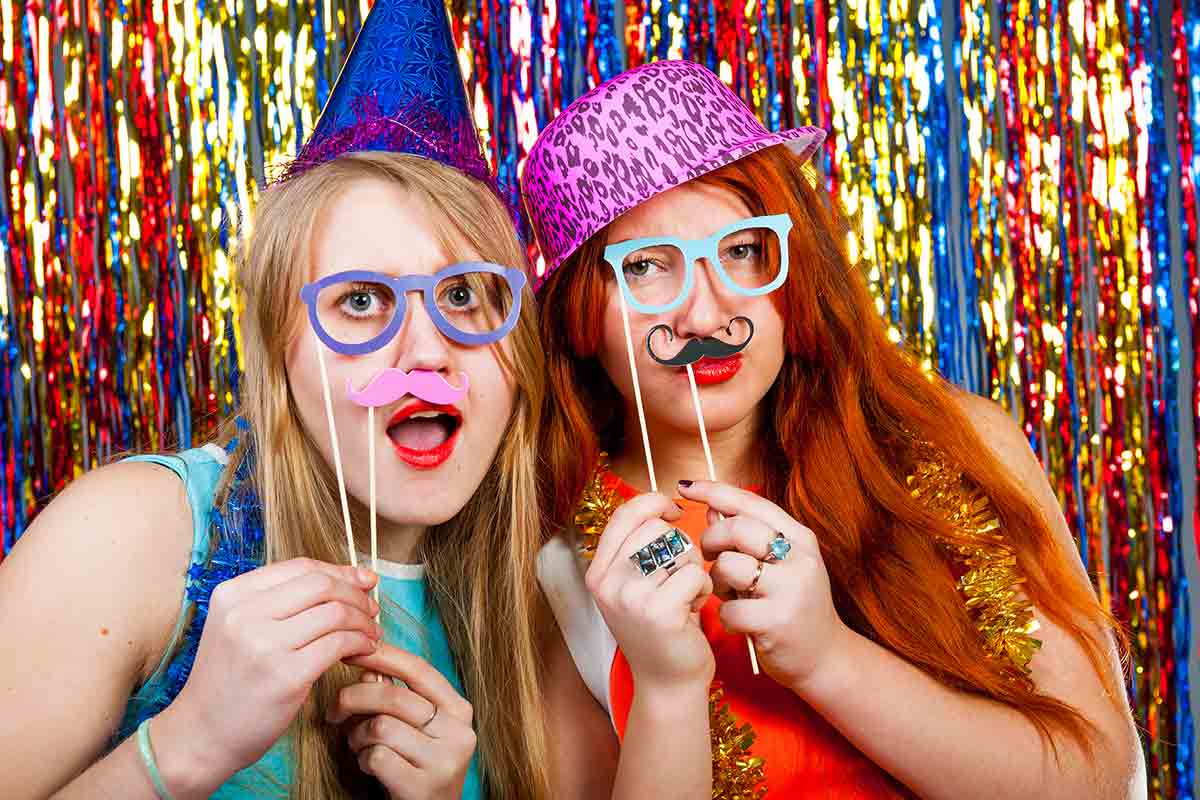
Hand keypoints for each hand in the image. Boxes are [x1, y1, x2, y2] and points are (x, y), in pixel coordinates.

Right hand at [161, 558, 380, 776]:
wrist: (200, 735)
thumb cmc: (230, 680)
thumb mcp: (240, 627)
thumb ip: (283, 601)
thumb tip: (350, 577)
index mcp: (233, 594)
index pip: (301, 567)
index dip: (340, 571)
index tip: (363, 581)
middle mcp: (245, 614)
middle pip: (321, 585)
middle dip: (356, 594)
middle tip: (371, 610)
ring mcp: (264, 644)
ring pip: (335, 613)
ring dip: (363, 621)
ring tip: (370, 633)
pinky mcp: (286, 675)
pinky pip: (338, 644)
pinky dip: (360, 643)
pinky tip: (364, 651)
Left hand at [333, 644, 476, 799]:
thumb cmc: (416, 766)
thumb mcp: (414, 728)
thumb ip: (396, 696)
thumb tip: (367, 666)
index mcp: (459, 709)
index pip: (419, 669)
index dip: (383, 655)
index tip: (352, 650)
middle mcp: (459, 732)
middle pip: (393, 696)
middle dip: (353, 698)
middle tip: (334, 710)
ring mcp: (444, 760)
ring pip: (381, 726)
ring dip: (357, 736)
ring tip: (359, 745)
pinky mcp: (423, 786)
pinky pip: (376, 757)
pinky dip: (362, 759)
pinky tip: (367, 766)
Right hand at [585, 493, 714, 690]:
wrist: (667, 683)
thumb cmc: (659, 628)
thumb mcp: (635, 585)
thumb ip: (639, 546)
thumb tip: (666, 501)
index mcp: (598, 572)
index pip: (625, 514)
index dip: (654, 503)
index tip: (673, 513)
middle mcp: (607, 583)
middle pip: (656, 529)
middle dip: (680, 545)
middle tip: (681, 574)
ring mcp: (631, 597)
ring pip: (678, 549)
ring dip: (692, 568)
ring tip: (686, 594)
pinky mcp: (660, 612)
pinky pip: (695, 574)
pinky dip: (703, 589)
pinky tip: (694, 608)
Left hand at [682, 480, 850, 690]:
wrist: (824, 658)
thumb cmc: (792, 605)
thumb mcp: (779, 565)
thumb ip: (748, 536)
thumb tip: (713, 507)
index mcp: (799, 538)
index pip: (751, 502)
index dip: (714, 490)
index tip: (686, 487)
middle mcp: (799, 559)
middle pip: (737, 529)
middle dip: (711, 540)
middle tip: (709, 557)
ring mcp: (791, 590)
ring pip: (728, 566)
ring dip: (716, 581)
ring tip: (728, 593)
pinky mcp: (777, 622)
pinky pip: (729, 609)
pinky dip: (725, 616)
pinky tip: (737, 621)